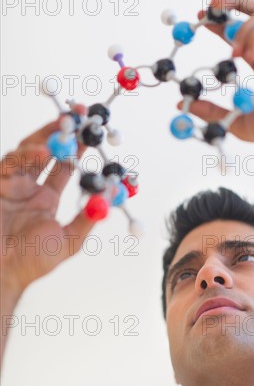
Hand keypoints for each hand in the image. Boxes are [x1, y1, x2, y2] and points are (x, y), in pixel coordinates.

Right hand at [0, 120, 92, 295]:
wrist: (2, 272)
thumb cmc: (32, 262)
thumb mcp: (69, 240)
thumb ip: (88, 217)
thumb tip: (110, 194)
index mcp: (46, 198)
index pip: (65, 165)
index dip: (78, 147)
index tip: (92, 130)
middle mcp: (29, 187)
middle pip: (46, 150)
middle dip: (61, 130)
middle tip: (78, 113)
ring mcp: (11, 184)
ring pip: (28, 151)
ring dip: (46, 136)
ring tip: (64, 126)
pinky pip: (11, 163)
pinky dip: (27, 155)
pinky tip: (44, 152)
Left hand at [179, 0, 253, 152]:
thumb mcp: (238, 120)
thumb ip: (212, 111)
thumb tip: (182, 103)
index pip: (239, 36)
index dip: (220, 25)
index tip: (200, 19)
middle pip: (252, 12)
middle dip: (230, 4)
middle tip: (210, 8)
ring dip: (241, 27)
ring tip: (233, 50)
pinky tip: (247, 55)